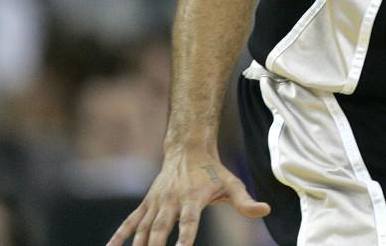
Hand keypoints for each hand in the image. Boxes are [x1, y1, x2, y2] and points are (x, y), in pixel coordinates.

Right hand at [106, 148, 269, 245]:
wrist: (188, 149)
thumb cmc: (214, 171)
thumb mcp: (232, 183)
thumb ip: (246, 201)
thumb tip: (266, 210)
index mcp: (193, 198)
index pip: (188, 223)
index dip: (184, 239)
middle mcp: (171, 201)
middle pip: (160, 230)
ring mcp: (156, 203)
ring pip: (142, 229)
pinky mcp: (146, 204)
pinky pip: (130, 222)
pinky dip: (119, 237)